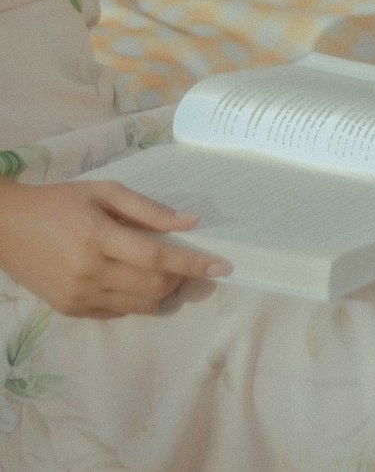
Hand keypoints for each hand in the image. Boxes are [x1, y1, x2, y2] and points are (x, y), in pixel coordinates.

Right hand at [0, 180, 229, 317]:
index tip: (222, 267)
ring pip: (140, 306)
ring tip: (169, 274)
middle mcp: (89, 272)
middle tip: (192, 264)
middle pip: (153, 287)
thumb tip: (191, 222)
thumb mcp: (105, 192)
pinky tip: (136, 280)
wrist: (9, 228)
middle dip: (182, 279)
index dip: (193, 264)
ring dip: (164, 293)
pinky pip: (119, 313)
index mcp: (98, 236)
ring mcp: (79, 296)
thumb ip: (149, 210)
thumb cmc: (61, 201)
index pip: (157, 258)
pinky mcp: (71, 310)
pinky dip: (138, 300)